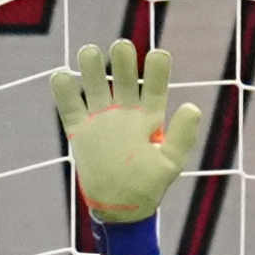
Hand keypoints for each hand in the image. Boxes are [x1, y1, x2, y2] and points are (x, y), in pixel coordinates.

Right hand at [53, 37, 205, 226]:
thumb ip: (182, 136)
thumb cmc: (149, 185)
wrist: (120, 207)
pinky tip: (62, 77)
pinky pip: (69, 105)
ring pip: (94, 83)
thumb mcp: (170, 162)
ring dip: (91, 66)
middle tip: (121, 47)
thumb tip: (192, 107)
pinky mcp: (80, 129)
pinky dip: (63, 90)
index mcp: (149, 116)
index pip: (154, 85)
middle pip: (122, 76)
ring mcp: (101, 118)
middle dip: (122, 60)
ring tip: (90, 52)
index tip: (158, 55)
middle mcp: (125, 110)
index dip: (157, 69)